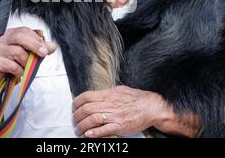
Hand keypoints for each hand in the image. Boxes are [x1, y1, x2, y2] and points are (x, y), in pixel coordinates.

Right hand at [0, 27, 56, 89]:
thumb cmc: (14, 62)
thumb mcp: (29, 54)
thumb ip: (40, 49)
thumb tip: (53, 46)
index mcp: (12, 34)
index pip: (24, 31)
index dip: (36, 39)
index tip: (45, 48)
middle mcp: (4, 39)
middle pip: (20, 37)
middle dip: (34, 45)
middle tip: (43, 54)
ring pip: (17, 52)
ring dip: (26, 62)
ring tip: (26, 67)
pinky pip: (12, 66)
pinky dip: (19, 71)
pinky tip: (19, 73)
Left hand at [73, 85, 200, 137]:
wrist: (151, 107)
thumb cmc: (136, 98)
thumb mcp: (119, 90)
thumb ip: (107, 93)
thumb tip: (96, 94)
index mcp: (108, 94)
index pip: (86, 96)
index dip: (76, 103)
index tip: (74, 108)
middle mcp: (109, 104)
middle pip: (86, 109)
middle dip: (76, 116)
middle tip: (74, 121)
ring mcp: (114, 115)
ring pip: (92, 120)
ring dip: (82, 126)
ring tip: (78, 131)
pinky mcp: (120, 126)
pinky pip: (104, 130)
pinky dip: (94, 133)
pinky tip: (88, 135)